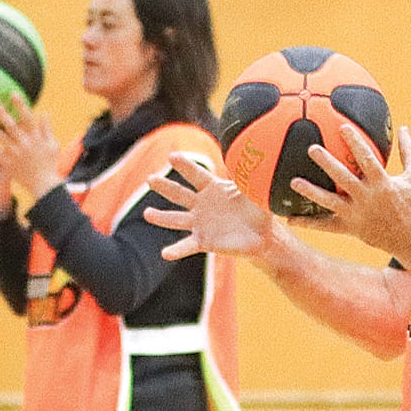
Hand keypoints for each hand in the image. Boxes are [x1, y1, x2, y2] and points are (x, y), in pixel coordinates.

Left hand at [0, 96, 64, 205]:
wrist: (44, 185)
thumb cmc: (50, 164)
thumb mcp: (53, 145)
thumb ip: (47, 129)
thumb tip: (44, 113)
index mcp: (36, 138)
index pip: (28, 118)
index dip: (20, 106)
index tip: (13, 94)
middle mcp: (25, 144)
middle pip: (12, 126)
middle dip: (2, 113)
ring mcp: (16, 154)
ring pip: (1, 138)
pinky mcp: (8, 164)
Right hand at [146, 155, 274, 258]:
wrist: (263, 235)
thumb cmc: (258, 209)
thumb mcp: (254, 192)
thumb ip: (249, 179)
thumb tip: (253, 161)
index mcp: (213, 188)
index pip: (196, 174)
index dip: (185, 166)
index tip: (171, 156)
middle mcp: (202, 204)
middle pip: (179, 194)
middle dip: (164, 187)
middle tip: (150, 180)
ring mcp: (200, 223)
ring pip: (177, 219)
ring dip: (161, 217)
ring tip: (147, 214)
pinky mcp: (203, 241)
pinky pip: (187, 245)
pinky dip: (176, 250)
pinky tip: (165, 253)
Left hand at [292, 124, 410, 261]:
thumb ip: (409, 151)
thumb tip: (405, 127)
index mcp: (383, 183)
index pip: (367, 159)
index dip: (355, 143)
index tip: (342, 128)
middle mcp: (367, 198)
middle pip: (343, 178)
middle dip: (328, 163)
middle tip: (312, 148)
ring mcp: (357, 214)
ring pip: (330, 202)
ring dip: (311, 192)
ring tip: (294, 182)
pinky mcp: (351, 228)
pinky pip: (326, 226)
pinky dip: (309, 224)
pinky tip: (290, 219)